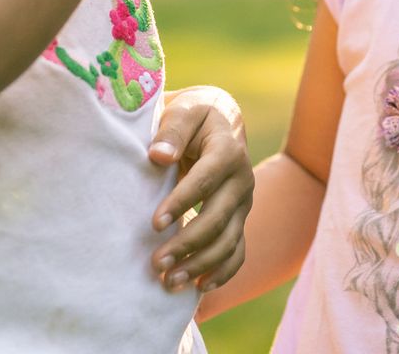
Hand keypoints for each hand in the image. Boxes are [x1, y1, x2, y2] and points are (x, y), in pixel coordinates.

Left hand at [147, 86, 253, 293]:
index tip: (154, 224)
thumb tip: (158, 156)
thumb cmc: (194, 115)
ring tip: (169, 282)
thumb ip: (172, 130)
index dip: (181, 203)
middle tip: (156, 262)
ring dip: (200, 265)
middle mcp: (242, 180)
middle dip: (187, 244)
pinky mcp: (240, 218)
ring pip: (228, 241)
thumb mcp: (184, 110)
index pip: (205, 181)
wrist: (220, 118)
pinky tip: (200, 288)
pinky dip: (223, 272)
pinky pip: (238, 251)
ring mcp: (243, 203)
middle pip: (217, 219)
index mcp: (227, 150)